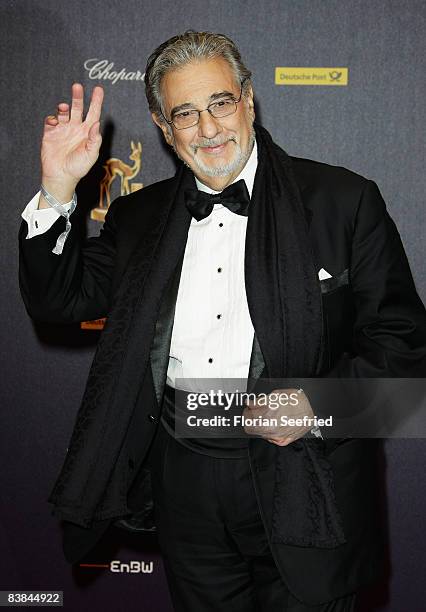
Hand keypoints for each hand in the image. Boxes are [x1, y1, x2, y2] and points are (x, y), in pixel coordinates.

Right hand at [40, 83, 103, 204]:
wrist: (61, 176)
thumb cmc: (78, 168)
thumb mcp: (91, 154)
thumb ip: (95, 139)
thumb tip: (97, 123)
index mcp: (87, 132)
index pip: (93, 113)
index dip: (96, 101)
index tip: (98, 89)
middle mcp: (75, 128)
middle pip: (77, 108)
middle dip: (77, 97)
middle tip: (77, 86)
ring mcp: (63, 130)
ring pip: (63, 112)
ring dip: (63, 107)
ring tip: (63, 107)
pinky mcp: (50, 133)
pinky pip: (51, 121)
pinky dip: (52, 118)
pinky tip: (54, 121)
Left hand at [243, 388, 313, 445]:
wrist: (313, 409)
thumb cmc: (297, 400)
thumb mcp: (276, 394)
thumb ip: (260, 401)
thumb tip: (249, 403)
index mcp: (267, 414)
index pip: (247, 418)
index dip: (246, 412)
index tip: (249, 409)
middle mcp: (271, 428)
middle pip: (250, 428)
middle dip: (250, 420)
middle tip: (254, 413)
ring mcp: (277, 436)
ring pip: (260, 434)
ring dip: (259, 426)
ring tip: (266, 417)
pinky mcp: (284, 441)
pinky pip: (271, 439)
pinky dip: (269, 433)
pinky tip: (273, 425)